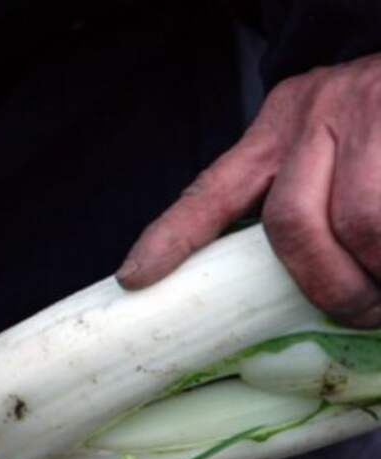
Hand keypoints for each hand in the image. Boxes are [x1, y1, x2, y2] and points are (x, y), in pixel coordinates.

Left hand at [117, 52, 380, 327]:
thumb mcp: (330, 144)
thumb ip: (301, 195)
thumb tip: (295, 283)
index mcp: (273, 133)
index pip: (210, 191)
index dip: (171, 238)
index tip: (134, 276)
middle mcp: (307, 118)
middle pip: (290, 223)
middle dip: (326, 285)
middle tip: (358, 312)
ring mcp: (359, 113)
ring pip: (358, 222)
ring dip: (376, 274)